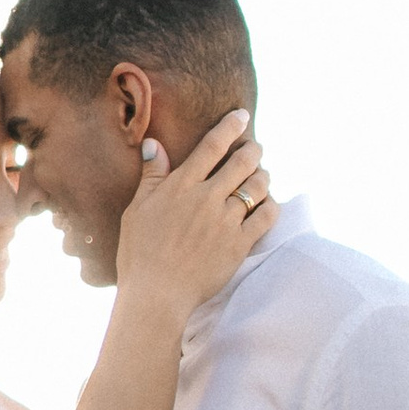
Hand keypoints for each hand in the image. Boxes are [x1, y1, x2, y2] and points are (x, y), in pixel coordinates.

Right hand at [112, 108, 275, 322]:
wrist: (157, 293)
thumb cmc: (140, 253)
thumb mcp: (137, 209)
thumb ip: (151, 175)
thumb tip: (153, 144)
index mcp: (181, 186)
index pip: (212, 146)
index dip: (230, 127)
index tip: (241, 116)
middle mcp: (208, 198)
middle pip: (242, 161)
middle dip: (253, 150)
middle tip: (254, 148)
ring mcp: (226, 221)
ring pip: (257, 186)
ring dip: (263, 176)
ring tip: (261, 176)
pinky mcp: (239, 244)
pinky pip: (266, 217)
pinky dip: (271, 206)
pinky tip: (268, 204)